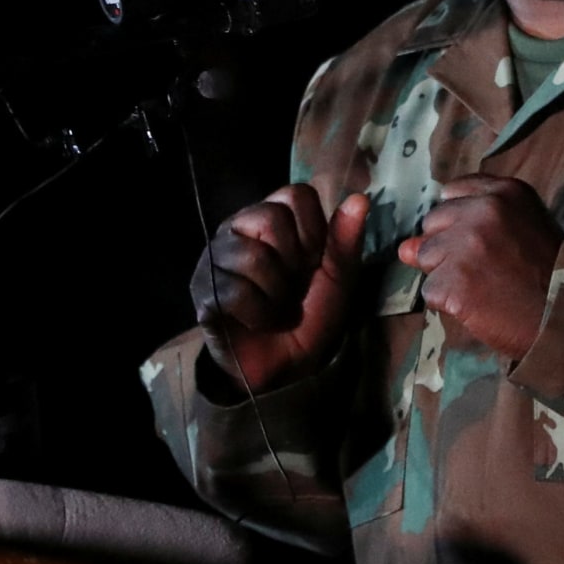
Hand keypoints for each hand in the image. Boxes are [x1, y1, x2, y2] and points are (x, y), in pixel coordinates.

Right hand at [191, 183, 369, 392]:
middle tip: (293, 286)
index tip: (314, 262)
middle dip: (294, 261)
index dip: (314, 230)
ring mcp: (215, 257)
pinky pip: (236, 292)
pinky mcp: (203, 290)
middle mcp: (237, 228)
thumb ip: (344, 242)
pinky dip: (260, 315)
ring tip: (277, 308)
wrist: (280, 369)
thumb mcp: (335, 281)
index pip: (295, 194)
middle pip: (271, 218)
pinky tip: (259, 322)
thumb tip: (360, 199)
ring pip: (254, 257)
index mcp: (270, 218)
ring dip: (278, 294)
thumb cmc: (307, 318)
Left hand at [397, 175, 561, 357]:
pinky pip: (431, 291)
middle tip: (483, 270)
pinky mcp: (455, 281)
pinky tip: (477, 305)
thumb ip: (462, 225)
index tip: (482, 241)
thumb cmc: (548, 272)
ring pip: (425, 258)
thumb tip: (405, 247)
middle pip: (432, 227)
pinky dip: (449, 302)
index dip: (459, 223)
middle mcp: (482, 211)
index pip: (451, 195)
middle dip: (447, 250)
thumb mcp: (519, 228)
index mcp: (503, 192)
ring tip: (482, 288)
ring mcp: (466, 246)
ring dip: (446, 277)